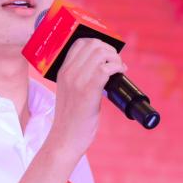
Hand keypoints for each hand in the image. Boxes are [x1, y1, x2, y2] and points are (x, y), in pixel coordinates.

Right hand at [44, 37, 127, 162]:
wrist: (64, 139)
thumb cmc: (71, 120)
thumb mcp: (69, 93)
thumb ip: (79, 79)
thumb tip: (103, 70)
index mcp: (62, 71)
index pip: (80, 43)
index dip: (98, 44)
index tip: (107, 56)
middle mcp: (68, 73)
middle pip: (93, 44)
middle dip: (110, 50)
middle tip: (116, 64)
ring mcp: (77, 81)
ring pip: (101, 53)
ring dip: (115, 58)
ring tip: (119, 69)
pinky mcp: (88, 91)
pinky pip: (106, 68)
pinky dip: (118, 68)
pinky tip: (120, 74)